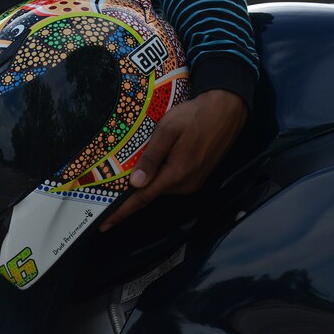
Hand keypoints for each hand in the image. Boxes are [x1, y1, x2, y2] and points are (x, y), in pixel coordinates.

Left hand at [98, 89, 247, 231]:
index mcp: (176, 174)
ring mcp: (193, 182)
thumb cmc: (195, 115)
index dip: (122, 212)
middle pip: (150, 192)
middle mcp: (185, 184)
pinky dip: (160, 176)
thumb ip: (151, 158)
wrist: (228, 109)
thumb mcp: (168, 130)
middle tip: (114, 181)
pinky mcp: (197, 177)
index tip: (105, 224)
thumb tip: (136, 183)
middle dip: (132, 190)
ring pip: (161, 186)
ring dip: (149, 179)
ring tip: (141, 162)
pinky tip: (159, 161)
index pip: (142, 199)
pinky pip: (172, 181)